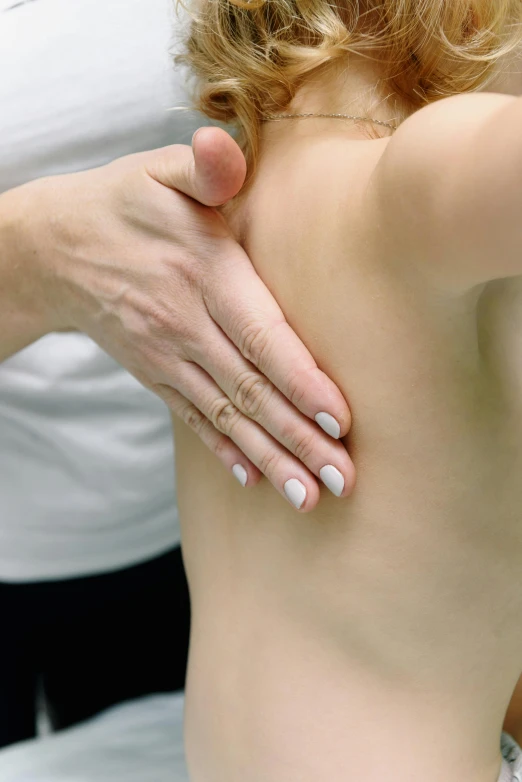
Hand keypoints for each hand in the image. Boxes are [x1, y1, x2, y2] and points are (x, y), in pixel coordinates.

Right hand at [19, 127, 354, 509]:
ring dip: (270, 458)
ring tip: (309, 496)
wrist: (55, 249)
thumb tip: (223, 148)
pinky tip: (254, 479)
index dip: (299, 378)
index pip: (257, 334)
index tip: (338, 419)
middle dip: (298, 438)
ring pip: (227, 415)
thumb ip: (203, 165)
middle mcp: (184, 325)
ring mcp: (167, 357)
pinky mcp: (157, 375)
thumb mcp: (160, 170)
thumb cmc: (126, 204)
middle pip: (250, 389)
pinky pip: (194, 420)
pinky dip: (225, 451)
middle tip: (343, 479)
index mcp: (201, 273)